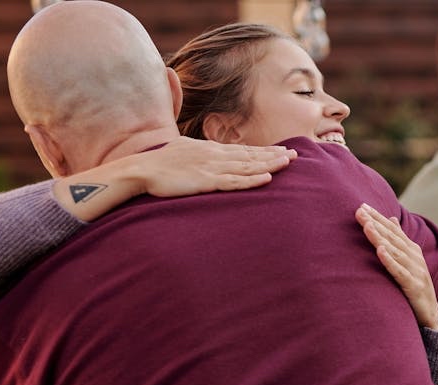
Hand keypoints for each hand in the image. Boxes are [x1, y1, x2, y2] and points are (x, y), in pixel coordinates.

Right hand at [129, 136, 296, 196]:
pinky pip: (234, 182)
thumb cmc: (160, 162)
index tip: (283, 150)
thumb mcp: (184, 150)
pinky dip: (251, 180)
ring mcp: (212, 168)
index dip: (265, 150)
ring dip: (269, 165)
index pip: (244, 150)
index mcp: (211, 149)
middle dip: (274, 155)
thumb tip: (207, 153)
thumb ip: (200, 152)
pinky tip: (266, 178)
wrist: (142, 169)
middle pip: (251, 156)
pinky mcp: (206, 181)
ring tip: (288, 163)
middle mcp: (216, 156)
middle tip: (296, 154)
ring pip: (247, 167)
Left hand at [356, 203, 437, 329]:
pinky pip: (399, 272)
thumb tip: (391, 218)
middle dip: (375, 223)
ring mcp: (415, 271)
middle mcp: (414, 257)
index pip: (392, 230)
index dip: (378, 217)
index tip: (362, 206)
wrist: (429, 313)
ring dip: (380, 238)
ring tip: (367, 226)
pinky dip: (390, 261)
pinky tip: (380, 251)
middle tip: (359, 211)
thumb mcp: (407, 260)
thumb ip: (399, 240)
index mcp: (411, 249)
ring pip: (394, 251)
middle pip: (392, 237)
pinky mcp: (413, 286)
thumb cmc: (414, 285)